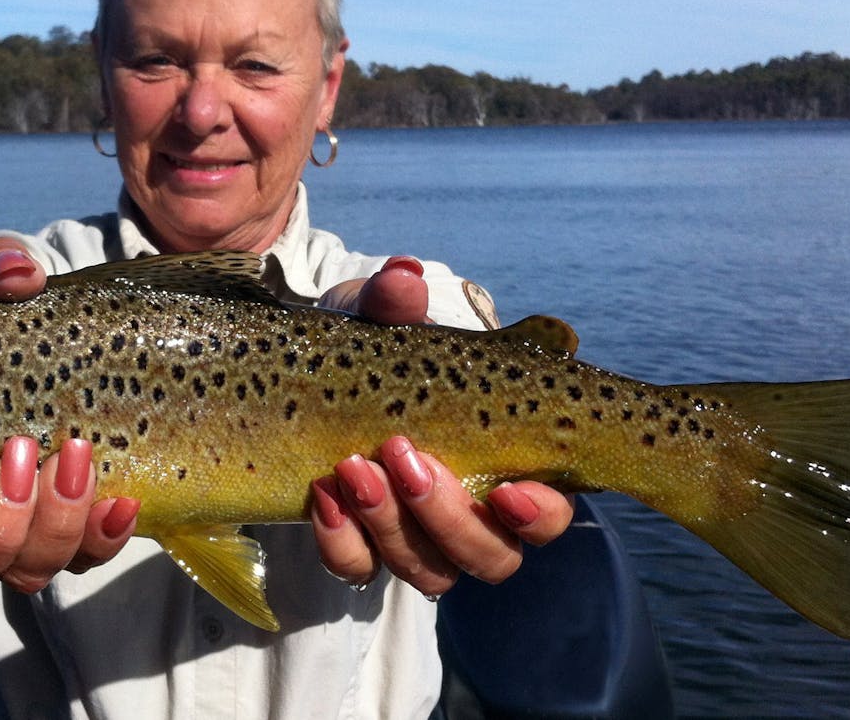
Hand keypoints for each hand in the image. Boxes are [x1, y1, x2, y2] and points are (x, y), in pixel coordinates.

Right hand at [0, 238, 139, 593]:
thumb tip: (12, 275)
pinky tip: (122, 499)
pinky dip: (102, 536)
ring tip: (79, 452)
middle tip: (21, 451)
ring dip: (53, 523)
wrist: (102, 341)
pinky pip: (88, 557)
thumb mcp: (7, 282)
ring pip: (26, 569)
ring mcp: (22, 531)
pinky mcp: (79, 531)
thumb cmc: (21, 316)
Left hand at [310, 257, 574, 595]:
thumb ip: (393, 301)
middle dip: (447, 516)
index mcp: (507, 462)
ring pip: (430, 572)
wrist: (301, 376)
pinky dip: (341, 540)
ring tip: (351, 467)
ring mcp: (417, 538)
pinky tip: (321, 495)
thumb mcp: (379, 318)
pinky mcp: (362, 547)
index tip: (506, 490)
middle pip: (492, 557)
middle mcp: (473, 515)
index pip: (548, 513)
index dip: (539, 514)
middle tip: (400, 453)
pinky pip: (358, 568)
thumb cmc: (371, 346)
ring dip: (392, 525)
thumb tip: (404, 278)